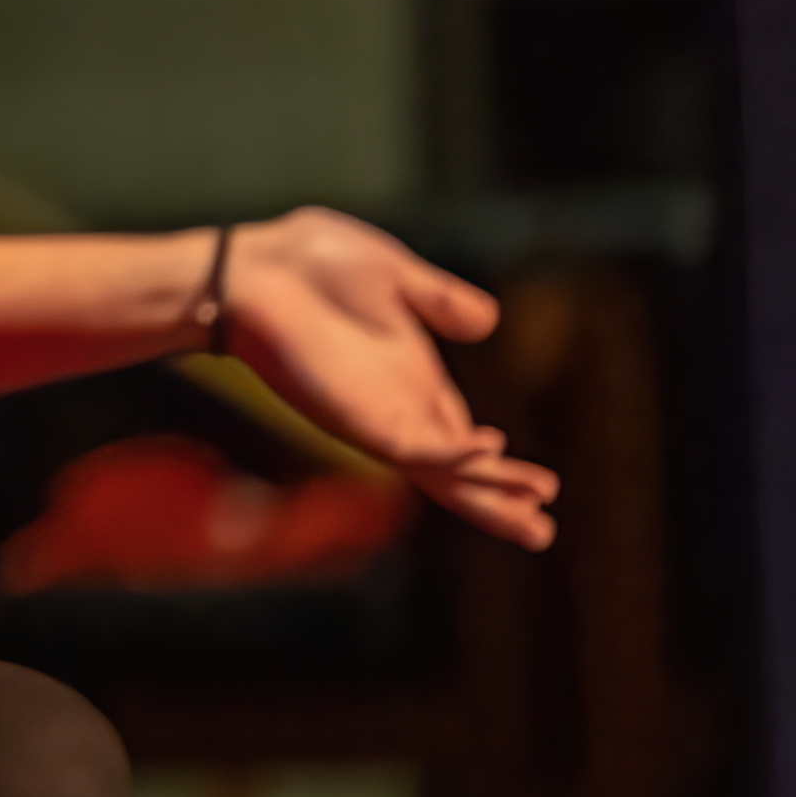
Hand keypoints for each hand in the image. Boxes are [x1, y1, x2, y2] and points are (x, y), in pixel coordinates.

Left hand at [223, 210, 562, 548]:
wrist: (251, 266)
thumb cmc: (309, 264)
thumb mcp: (396, 277)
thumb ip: (440, 301)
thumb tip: (489, 322)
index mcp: (408, 381)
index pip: (460, 438)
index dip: (497, 466)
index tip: (542, 490)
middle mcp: (395, 409)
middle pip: (458, 469)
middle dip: (502, 498)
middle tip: (544, 532)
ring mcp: (376, 417)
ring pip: (444, 472)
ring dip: (490, 490)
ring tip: (535, 519)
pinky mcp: (357, 416)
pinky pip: (415, 446)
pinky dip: (454, 455)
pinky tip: (487, 453)